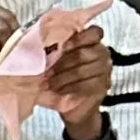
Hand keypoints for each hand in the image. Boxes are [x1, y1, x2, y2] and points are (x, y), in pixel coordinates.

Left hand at [44, 20, 113, 139]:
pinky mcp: (102, 87)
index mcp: (93, 42)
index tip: (63, 46)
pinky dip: (68, 88)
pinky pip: (84, 85)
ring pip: (81, 71)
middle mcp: (103, 54)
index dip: (78, 38)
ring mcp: (105, 71)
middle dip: (61, 64)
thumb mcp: (57, 62)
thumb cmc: (64, 80)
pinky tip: (59, 91)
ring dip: (61, 78)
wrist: (74, 108)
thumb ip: (54, 50)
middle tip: (46, 73)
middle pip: (82, 53)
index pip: (94, 32)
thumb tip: (34, 43)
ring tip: (48, 84)